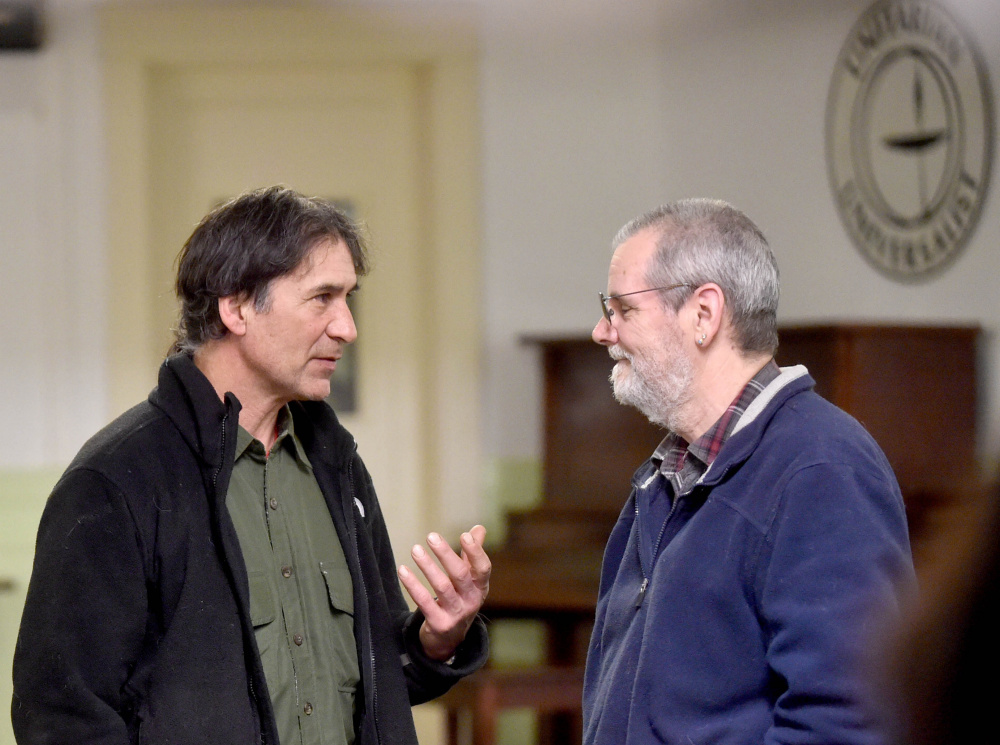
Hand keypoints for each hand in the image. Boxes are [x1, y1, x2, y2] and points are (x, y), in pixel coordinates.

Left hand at [397, 524, 490, 661]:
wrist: (449, 639)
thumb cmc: (460, 600)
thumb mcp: (470, 581)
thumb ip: (472, 555)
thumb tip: (478, 528)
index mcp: (481, 588)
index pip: (483, 568)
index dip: (476, 552)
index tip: (464, 535)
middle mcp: (471, 601)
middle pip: (460, 575)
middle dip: (446, 554)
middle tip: (431, 536)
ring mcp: (456, 614)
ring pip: (442, 587)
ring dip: (427, 566)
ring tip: (415, 549)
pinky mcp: (439, 623)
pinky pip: (424, 601)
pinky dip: (413, 585)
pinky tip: (403, 570)